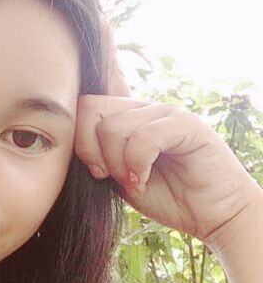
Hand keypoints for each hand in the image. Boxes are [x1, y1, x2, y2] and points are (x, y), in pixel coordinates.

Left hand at [74, 21, 261, 246]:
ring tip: (132, 180)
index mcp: (127, 116)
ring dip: (116, 164)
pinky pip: (142, 137)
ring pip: (113, 127)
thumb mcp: (119, 175)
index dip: (94, 69)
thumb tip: (72, 136)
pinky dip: (136, 164)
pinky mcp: (185, 124)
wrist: (211, 216)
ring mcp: (165, 112)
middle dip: (88, 149)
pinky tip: (143, 179)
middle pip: (90, 109)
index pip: (103, 81)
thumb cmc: (166, 195)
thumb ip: (99, 154)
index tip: (96, 67)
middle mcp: (143, 107)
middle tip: (106, 175)